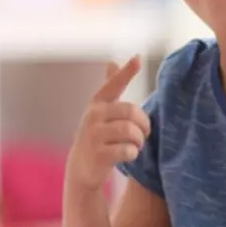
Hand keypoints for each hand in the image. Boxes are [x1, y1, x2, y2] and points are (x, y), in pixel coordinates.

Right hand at [67, 56, 149, 189]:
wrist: (82, 168)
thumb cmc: (97, 135)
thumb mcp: (100, 111)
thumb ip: (109, 88)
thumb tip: (111, 62)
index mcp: (97, 104)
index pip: (113, 84)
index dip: (126, 72)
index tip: (138, 58)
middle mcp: (93, 116)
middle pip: (130, 111)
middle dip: (143, 123)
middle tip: (144, 133)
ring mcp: (94, 135)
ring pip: (130, 131)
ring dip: (139, 140)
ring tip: (137, 144)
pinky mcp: (99, 155)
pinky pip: (127, 150)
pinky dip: (133, 153)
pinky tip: (129, 155)